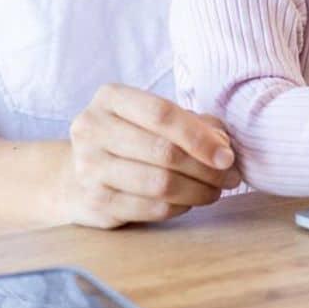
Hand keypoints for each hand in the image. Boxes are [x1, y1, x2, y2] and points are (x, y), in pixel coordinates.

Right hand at [58, 83, 242, 227]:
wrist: (78, 174)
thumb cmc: (131, 140)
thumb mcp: (156, 119)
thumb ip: (193, 124)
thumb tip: (222, 145)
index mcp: (110, 98)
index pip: (161, 114)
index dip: (199, 137)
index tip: (226, 156)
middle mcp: (92, 129)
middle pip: (162, 151)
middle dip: (206, 168)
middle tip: (230, 177)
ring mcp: (88, 168)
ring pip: (159, 184)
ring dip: (197, 191)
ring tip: (215, 191)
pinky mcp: (94, 202)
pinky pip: (150, 209)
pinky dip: (179, 207)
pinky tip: (190, 202)